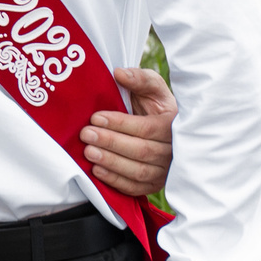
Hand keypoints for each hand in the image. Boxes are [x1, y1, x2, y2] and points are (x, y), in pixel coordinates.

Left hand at [83, 66, 176, 197]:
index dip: (120, 124)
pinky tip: (97, 171)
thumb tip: (119, 73)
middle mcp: (174, 151)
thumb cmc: (153, 105)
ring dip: (111, 162)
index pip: (147, 128)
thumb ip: (138, 78)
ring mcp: (165, 170)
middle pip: (141, 151)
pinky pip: (136, 187)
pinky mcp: (155, 184)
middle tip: (86, 134)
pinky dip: (116, 181)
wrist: (158, 126)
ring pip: (139, 171)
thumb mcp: (150, 86)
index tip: (96, 118)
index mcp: (174, 125)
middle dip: (111, 142)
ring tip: (88, 152)